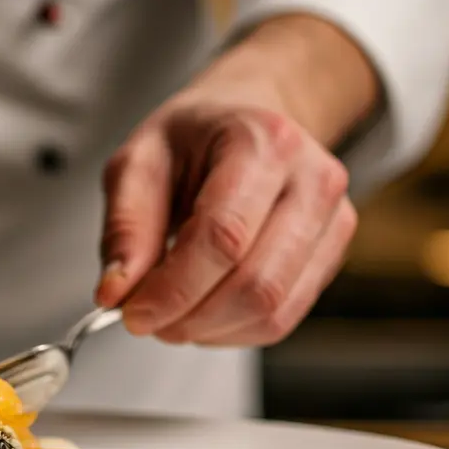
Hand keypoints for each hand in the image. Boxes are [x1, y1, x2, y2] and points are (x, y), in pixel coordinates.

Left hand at [95, 100, 356, 345]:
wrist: (249, 118)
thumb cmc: (194, 137)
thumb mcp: (139, 162)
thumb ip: (125, 226)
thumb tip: (115, 293)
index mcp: (262, 142)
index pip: (223, 236)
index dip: (174, 289)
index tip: (133, 312)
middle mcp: (312, 179)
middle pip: (255, 283)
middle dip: (190, 318)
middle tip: (148, 319)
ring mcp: (333, 218)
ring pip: (273, 310)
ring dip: (210, 330)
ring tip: (172, 316)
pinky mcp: (333, 252)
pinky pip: (284, 317)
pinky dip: (233, 330)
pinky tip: (203, 312)